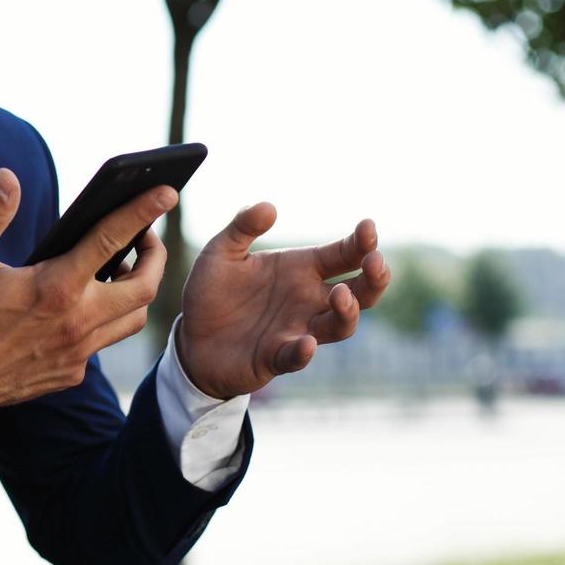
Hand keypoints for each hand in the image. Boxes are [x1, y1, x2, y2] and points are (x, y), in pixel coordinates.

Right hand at [0, 169, 173, 411]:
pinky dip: (107, 319)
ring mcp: (79, 351)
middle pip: (145, 287)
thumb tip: (7, 176)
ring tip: (124, 269)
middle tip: (146, 237)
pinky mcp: (74, 372)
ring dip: (138, 291)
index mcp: (55, 286)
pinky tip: (87, 305)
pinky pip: (105, 342)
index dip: (142, 212)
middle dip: (156, 256)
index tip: (167, 191)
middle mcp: (77, 320)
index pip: (112, 240)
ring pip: (133, 319)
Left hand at [175, 202, 389, 398]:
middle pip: (360, 292)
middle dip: (375, 278)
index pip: (344, 255)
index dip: (361, 242)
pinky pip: (297, 357)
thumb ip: (242, 227)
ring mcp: (296, 329)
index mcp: (301, 269)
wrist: (189, 336)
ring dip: (348, 313)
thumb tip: (269, 206)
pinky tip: (306, 342)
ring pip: (341, 326)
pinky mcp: (275, 357)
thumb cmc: (213, 291)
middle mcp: (307, 300)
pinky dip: (304, 351)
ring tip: (340, 295)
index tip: (368, 226)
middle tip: (375, 262)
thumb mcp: (221, 252)